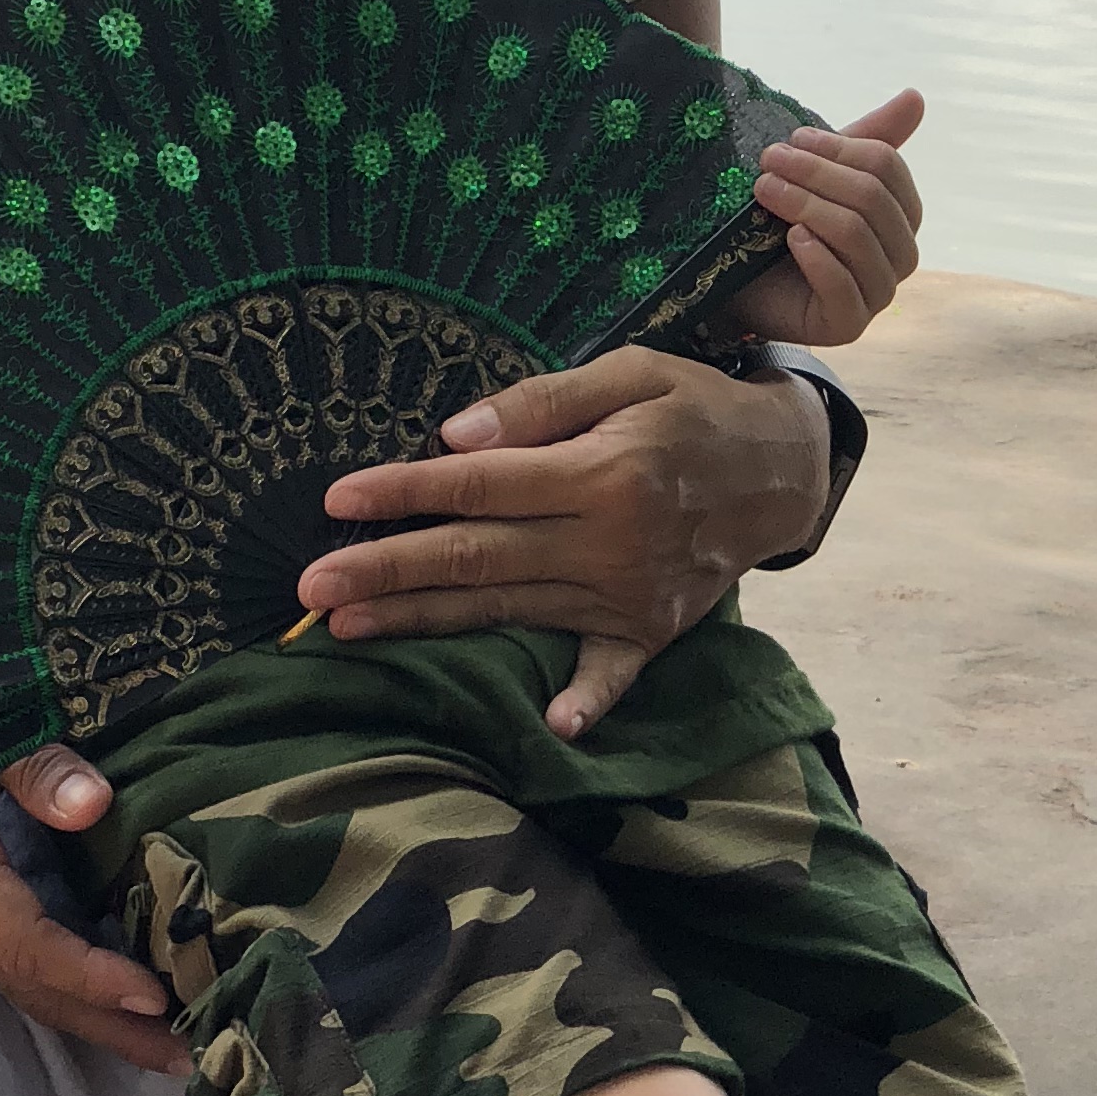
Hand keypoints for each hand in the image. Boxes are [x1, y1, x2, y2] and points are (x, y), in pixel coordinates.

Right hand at [0, 745, 188, 1073]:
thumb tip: (95, 804)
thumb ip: (35, 766)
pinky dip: (79, 991)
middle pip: (31, 986)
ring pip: (28, 987)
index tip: (153, 995)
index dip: (88, 975)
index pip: (24, 943)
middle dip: (108, 1025)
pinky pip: (25, 968)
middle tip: (189, 1057)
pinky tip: (131, 1002)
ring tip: (175, 1047)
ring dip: (100, 1020)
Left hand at [308, 345, 831, 739]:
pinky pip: (610, 674)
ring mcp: (628, 595)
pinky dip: (586, 700)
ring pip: (507, 609)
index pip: (479, 485)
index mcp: (603, 471)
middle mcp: (610, 540)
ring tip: (347, 626)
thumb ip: (542, 403)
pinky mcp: (648, 631)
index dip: (404, 492)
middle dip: (387, 570)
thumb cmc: (695, 405)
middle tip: (311, 583)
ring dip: (426, 622)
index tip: (338, 498)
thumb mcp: (630, 371)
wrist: (785, 467)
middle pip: (477, 556)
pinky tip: (550, 724)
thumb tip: (457, 436)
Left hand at [731, 90, 923, 347]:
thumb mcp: (820, 175)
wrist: (737, 281)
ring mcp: (878, 294)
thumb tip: (917, 96)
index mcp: (901, 213)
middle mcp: (900, 255)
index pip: (887, 167)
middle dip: (816, 173)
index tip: (794, 138)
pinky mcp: (848, 325)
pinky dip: (816, 257)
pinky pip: (844, 288)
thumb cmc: (783, 222)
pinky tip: (792, 238)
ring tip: (765, 190)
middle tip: (768, 159)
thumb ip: (867, 139)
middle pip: (872, 199)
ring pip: (856, 236)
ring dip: (806, 205)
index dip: (840, 148)